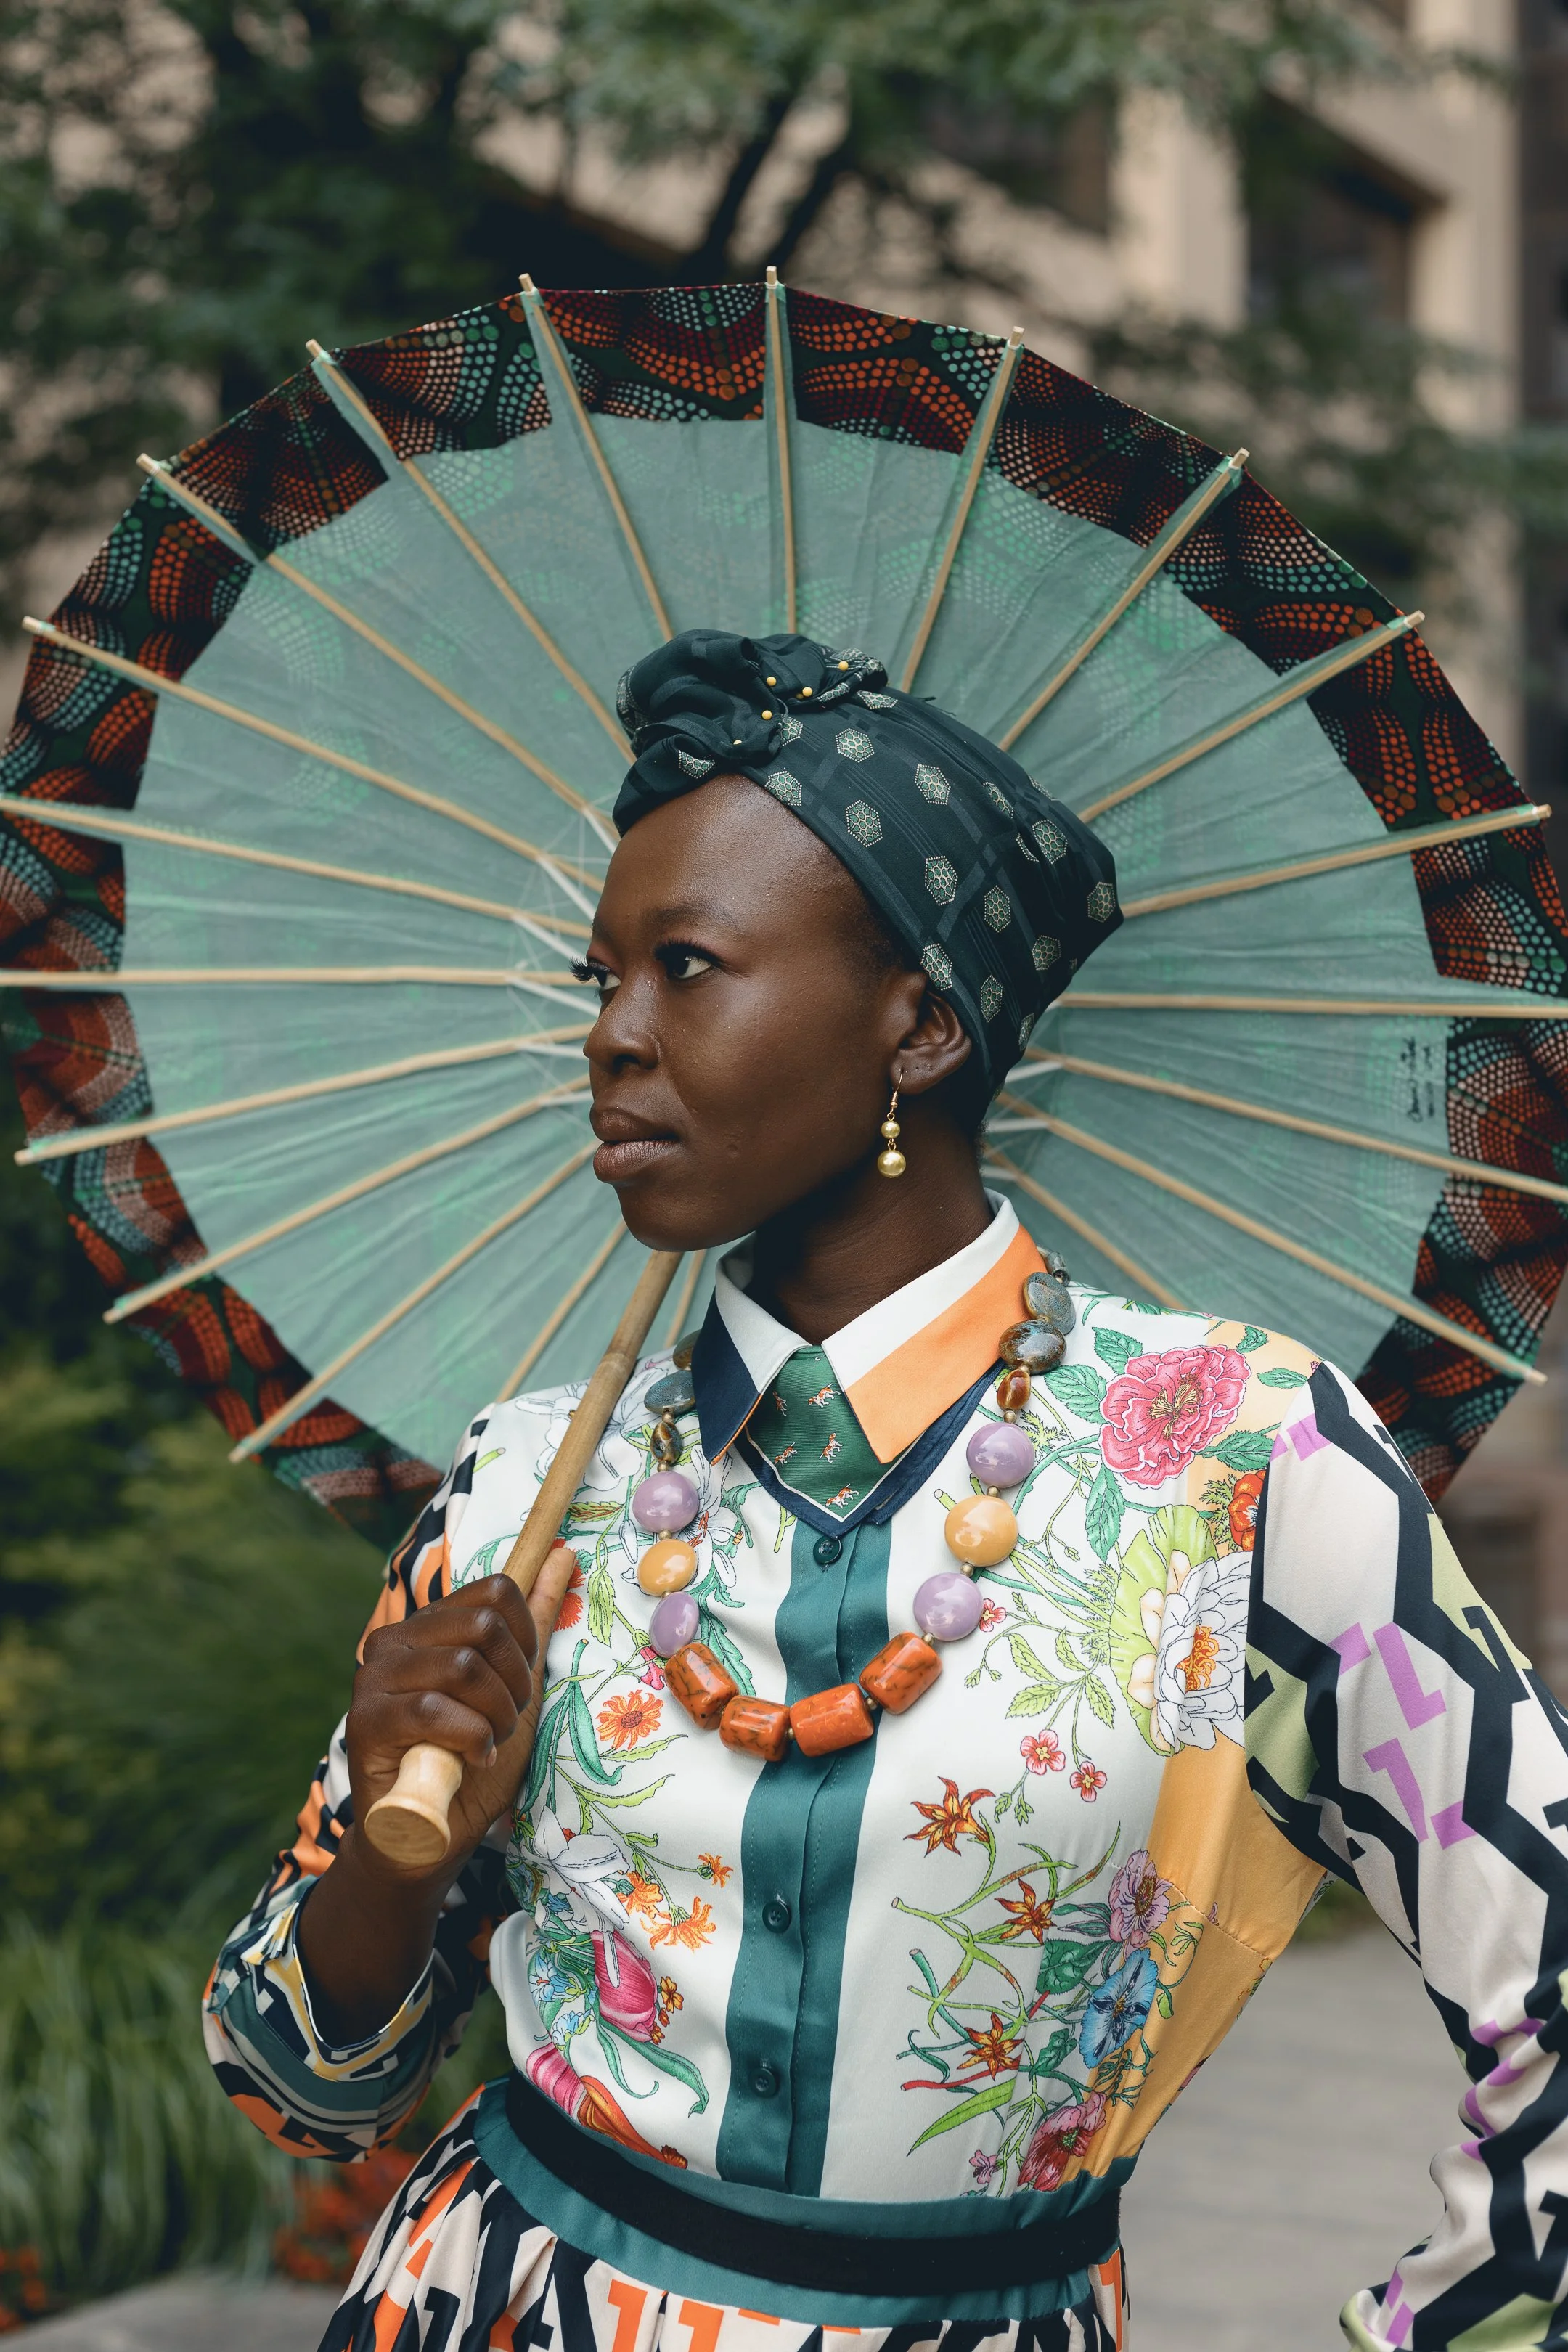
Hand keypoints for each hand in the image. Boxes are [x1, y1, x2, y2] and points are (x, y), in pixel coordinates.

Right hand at [347, 1546, 577, 1882]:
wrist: (430, 1836)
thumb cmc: (473, 1759)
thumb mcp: (515, 1686)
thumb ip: (534, 1622)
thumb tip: (563, 1555)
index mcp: (429, 1625)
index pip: (495, 1591)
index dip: (525, 1640)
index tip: (519, 1684)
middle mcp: (394, 1640)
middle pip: (484, 1626)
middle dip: (512, 1684)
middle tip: (501, 1722)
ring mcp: (373, 1678)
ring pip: (463, 1666)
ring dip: (494, 1716)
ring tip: (485, 1743)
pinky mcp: (364, 1721)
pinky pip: (434, 1710)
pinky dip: (470, 1739)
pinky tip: (472, 1759)